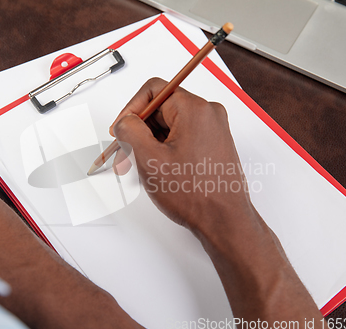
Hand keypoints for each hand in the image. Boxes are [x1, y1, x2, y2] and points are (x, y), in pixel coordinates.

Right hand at [110, 78, 255, 234]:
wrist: (224, 221)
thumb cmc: (197, 195)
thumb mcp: (149, 159)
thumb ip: (130, 131)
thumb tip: (125, 121)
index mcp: (194, 109)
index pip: (153, 90)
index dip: (130, 109)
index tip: (120, 128)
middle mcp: (207, 114)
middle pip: (160, 110)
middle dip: (138, 132)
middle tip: (124, 153)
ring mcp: (212, 130)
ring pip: (169, 126)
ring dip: (149, 143)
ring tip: (138, 168)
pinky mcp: (212, 145)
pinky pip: (181, 138)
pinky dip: (164, 150)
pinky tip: (156, 170)